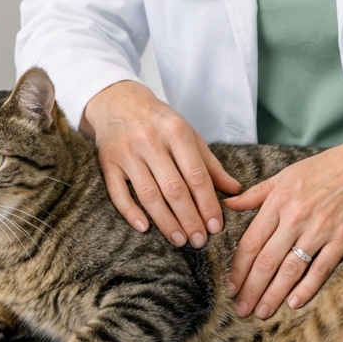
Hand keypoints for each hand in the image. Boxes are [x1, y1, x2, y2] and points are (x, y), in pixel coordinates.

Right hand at [82, 80, 240, 246]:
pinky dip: (131, 213)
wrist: (118, 100)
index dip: (208, 204)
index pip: (196, 175)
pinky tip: (145, 229)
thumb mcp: (188, 134)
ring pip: (148, 194)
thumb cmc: (160, 121)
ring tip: (179, 240)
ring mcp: (126, 152)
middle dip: (189, 218)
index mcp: (176, 131)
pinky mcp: (107, 162)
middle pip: (173, 188)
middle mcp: (150, 141)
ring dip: (165, 221)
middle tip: (200, 241)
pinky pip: (118, 193)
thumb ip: (210, 164)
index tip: (216, 226)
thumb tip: (235, 190)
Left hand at [223, 127, 342, 318]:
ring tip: (261, 313)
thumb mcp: (287, 174)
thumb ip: (257, 193)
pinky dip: (306, 288)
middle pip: (266, 261)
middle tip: (240, 309)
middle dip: (251, 289)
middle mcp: (296, 216)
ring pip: (290, 270)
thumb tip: (228, 204)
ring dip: (273, 295)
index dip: (238, 268)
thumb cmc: (327, 167)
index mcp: (279, 200)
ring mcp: (320, 229)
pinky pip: (320, 269)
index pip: (251, 242)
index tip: (230, 287)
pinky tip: (293, 303)